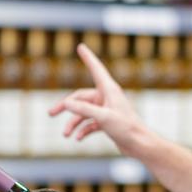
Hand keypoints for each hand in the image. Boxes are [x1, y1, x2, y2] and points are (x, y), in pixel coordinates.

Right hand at [48, 43, 153, 157]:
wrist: (140, 145)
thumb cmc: (126, 128)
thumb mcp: (103, 118)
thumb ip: (84, 110)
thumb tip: (67, 103)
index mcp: (109, 89)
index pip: (96, 69)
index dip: (88, 57)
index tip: (80, 46)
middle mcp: (107, 97)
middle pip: (80, 97)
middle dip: (66, 107)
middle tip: (51, 113)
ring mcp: (106, 110)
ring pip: (83, 112)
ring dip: (73, 123)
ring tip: (66, 134)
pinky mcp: (106, 122)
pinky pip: (89, 123)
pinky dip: (83, 130)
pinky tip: (78, 138)